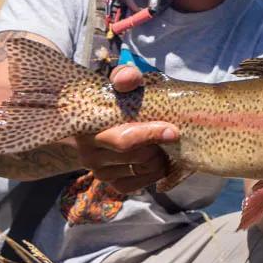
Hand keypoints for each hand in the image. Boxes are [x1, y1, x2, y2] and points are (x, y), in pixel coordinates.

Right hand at [78, 64, 179, 193]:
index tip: (172, 131)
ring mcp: (99, 172)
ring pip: (146, 171)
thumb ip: (125, 77)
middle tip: (166, 134)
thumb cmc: (115, 102)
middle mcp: (90, 154)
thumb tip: (128, 78)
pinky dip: (155, 173)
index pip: (124, 141)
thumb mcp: (118, 86)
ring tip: (158, 144)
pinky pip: (142, 185)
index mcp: (90, 128)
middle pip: (141, 158)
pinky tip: (154, 159)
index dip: (151, 135)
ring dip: (159, 159)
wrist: (97, 125)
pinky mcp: (110, 184)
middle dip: (159, 146)